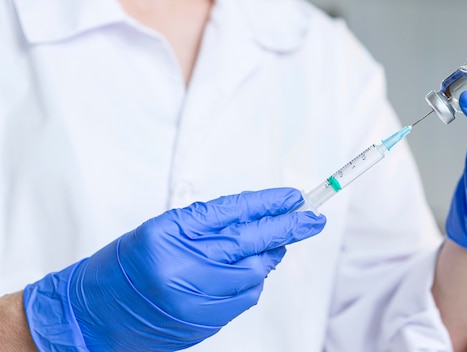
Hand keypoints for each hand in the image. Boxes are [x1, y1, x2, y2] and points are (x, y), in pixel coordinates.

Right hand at [23, 188, 325, 350]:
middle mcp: (186, 266)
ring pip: (255, 273)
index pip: (233, 212)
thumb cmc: (129, 264)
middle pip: (252, 242)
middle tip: (314, 219)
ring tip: (265, 247)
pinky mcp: (205, 321)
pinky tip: (241, 274)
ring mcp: (197, 297)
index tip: (295, 197)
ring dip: (268, 258)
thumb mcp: (164, 229)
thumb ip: (211, 224)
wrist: (98, 312)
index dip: (269, 203)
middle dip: (288, 228)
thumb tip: (259, 220)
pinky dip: (251, 283)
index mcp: (173, 233)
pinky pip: (245, 298)